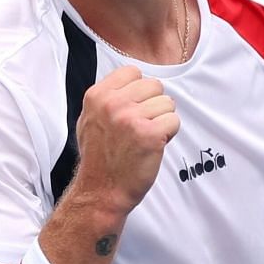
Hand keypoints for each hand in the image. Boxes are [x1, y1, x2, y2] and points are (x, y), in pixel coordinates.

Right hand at [69, 66, 179, 215]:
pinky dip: (169, 135)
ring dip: (162, 121)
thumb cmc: (99, 158)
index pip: (132, 72)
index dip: (139, 91)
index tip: (133, 110)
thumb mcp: (90, 120)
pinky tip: (154, 146)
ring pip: (167, 103)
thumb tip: (132, 81)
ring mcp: (130, 118)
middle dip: (153, 105)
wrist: (101, 191)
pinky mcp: (149, 134)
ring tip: (146, 138)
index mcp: (96, 96)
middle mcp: (112, 103)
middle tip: (141, 127)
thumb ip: (108, 98)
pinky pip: (174, 121)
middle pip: (154, 85)